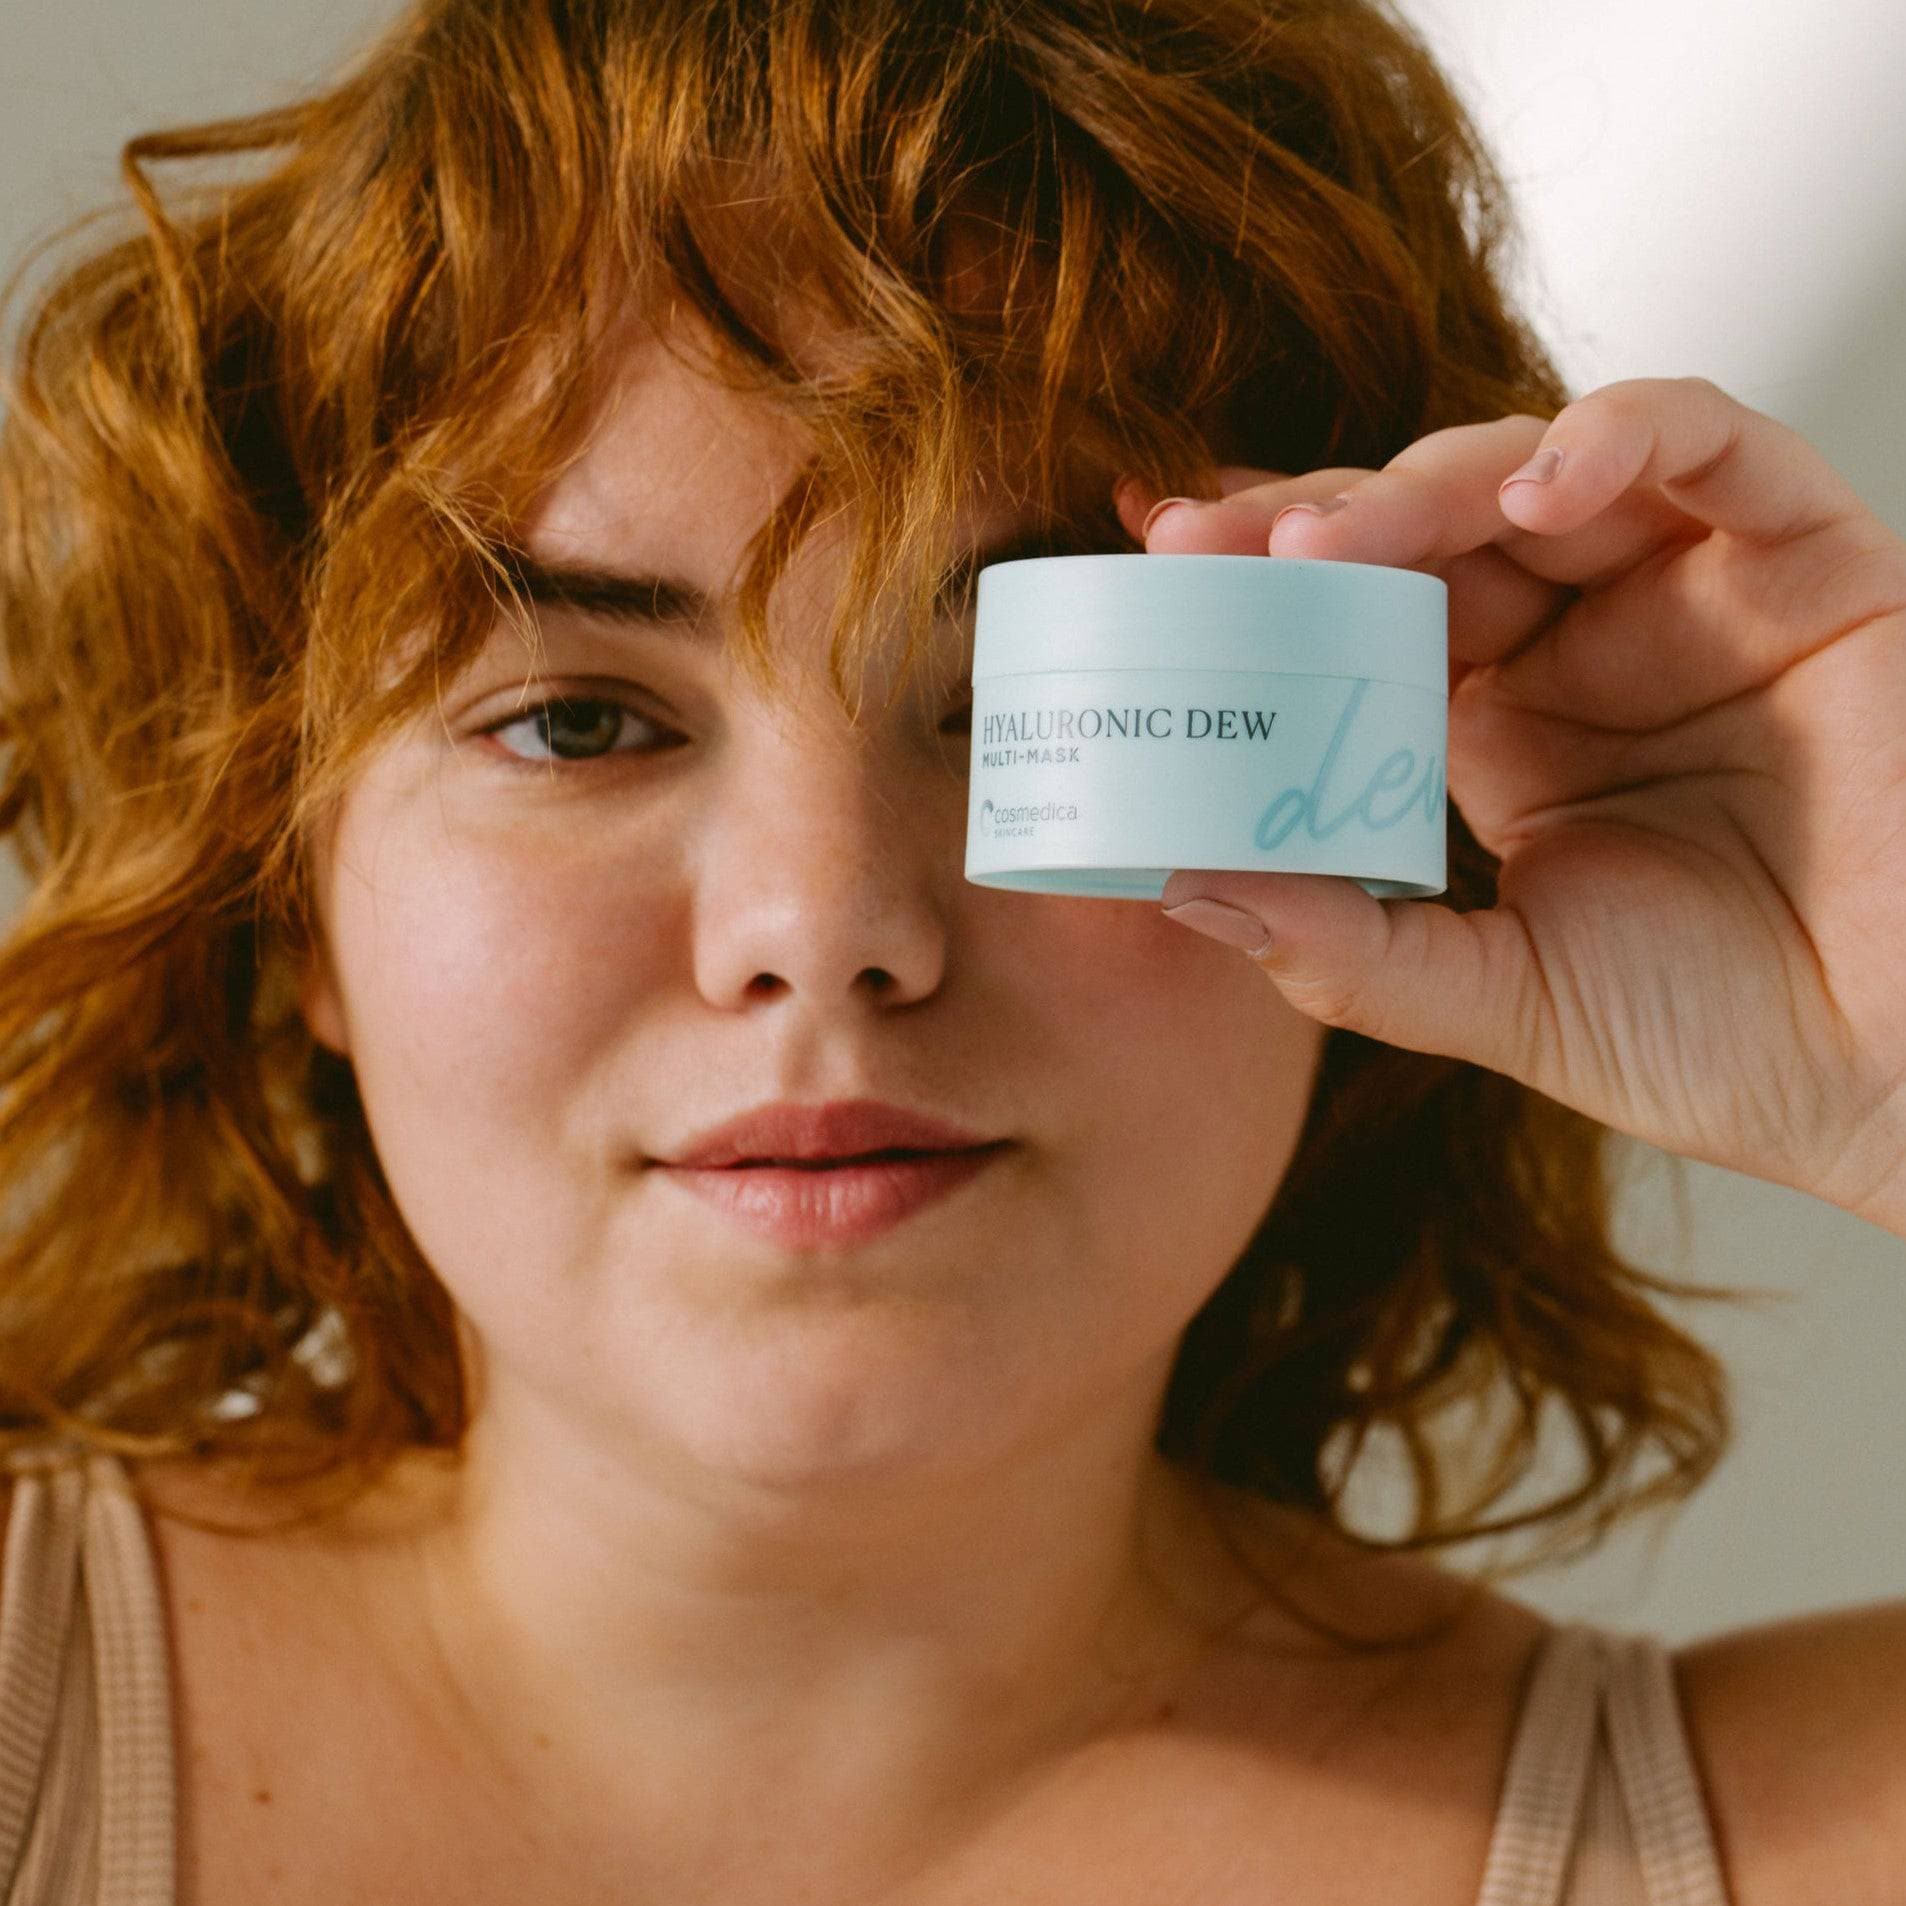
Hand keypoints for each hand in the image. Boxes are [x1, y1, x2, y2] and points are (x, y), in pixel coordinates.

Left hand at [1115, 377, 1905, 1235]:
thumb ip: (1348, 950)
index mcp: (1493, 727)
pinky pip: (1712, 448)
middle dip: (1311, 523)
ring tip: (1328, 543)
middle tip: (1204, 540)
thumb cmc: (1717, 1038)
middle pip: (1424, 530)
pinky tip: (1531, 489)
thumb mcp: (1498, 995)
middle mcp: (1578, 644)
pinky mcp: (1808, 559)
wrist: (1899, 1078)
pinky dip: (1621, 437)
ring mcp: (1688, 593)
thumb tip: (1181, 888)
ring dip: (1424, 480)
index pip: (1361, 614)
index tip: (1156, 562)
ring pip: (1537, 467)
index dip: (1264, 580)